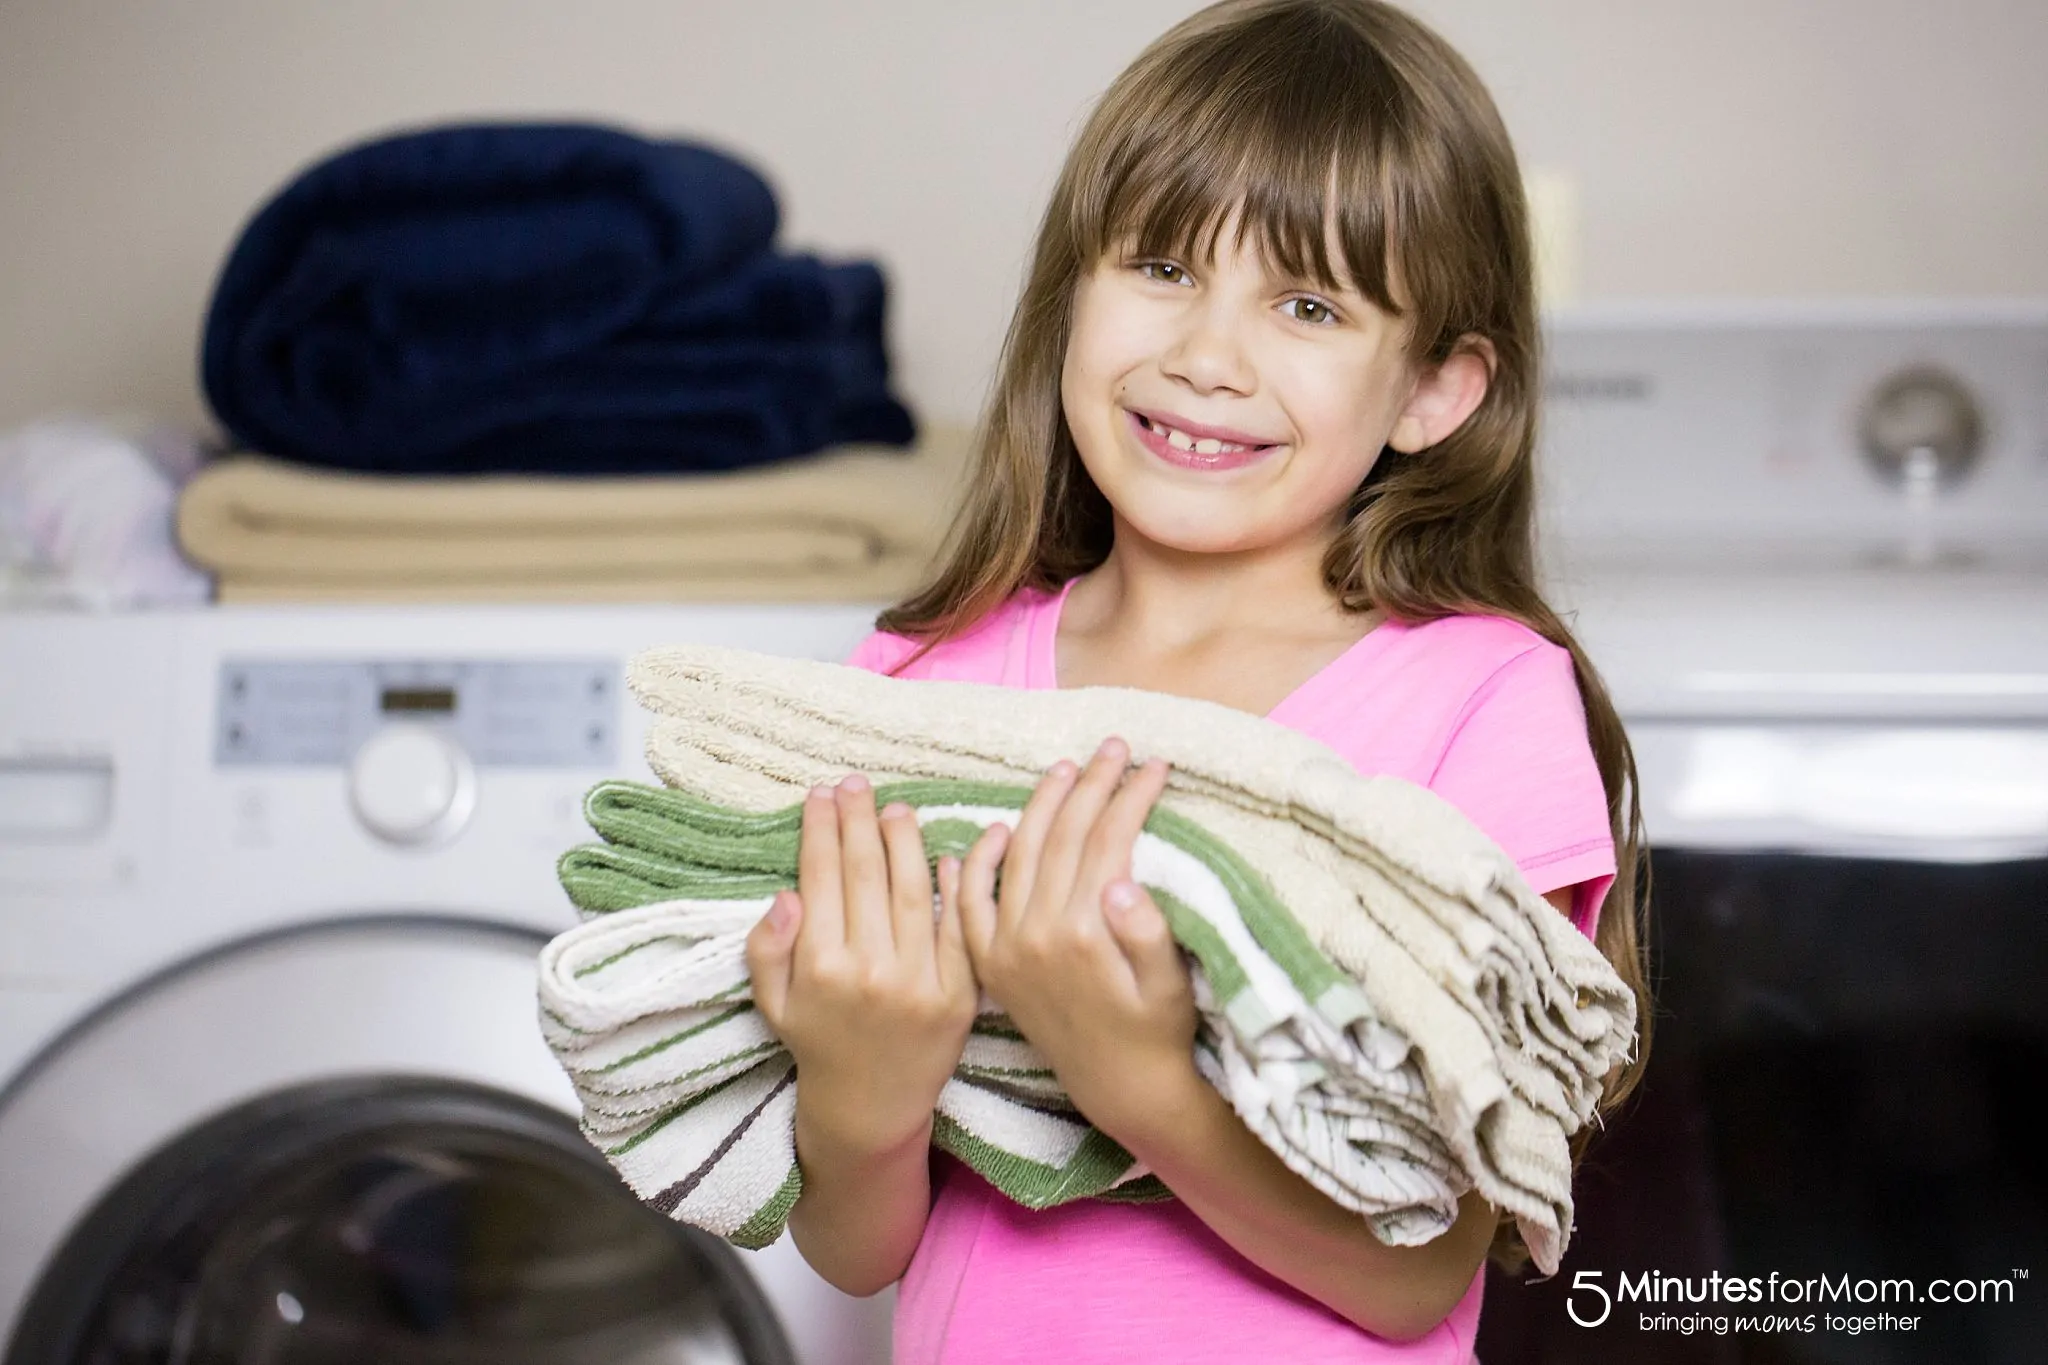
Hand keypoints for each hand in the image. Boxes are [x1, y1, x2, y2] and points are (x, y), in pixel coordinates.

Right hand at [745, 774, 977, 1157]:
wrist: (872, 1107)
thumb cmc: (818, 1045)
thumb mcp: (773, 1003)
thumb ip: (767, 949)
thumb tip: (787, 895)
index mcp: (820, 967)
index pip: (821, 877)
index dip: (821, 830)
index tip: (821, 795)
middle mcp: (870, 969)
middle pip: (865, 874)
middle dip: (858, 820)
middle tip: (857, 784)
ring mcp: (919, 981)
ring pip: (913, 890)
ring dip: (904, 841)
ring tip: (894, 809)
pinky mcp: (959, 994)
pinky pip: (955, 927)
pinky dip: (954, 887)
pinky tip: (945, 853)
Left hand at [943, 737, 1198, 1145]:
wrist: (1120, 1090)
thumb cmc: (1158, 1034)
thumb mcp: (1170, 986)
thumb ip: (1146, 934)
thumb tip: (1121, 881)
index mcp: (1082, 932)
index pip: (1105, 840)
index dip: (1130, 796)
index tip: (1153, 764)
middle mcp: (1035, 935)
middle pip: (1061, 837)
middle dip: (1091, 786)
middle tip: (1114, 748)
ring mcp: (1006, 948)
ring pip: (1017, 856)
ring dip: (1040, 807)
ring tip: (1067, 771)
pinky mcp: (992, 964)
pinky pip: (972, 904)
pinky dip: (977, 863)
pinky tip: (995, 830)